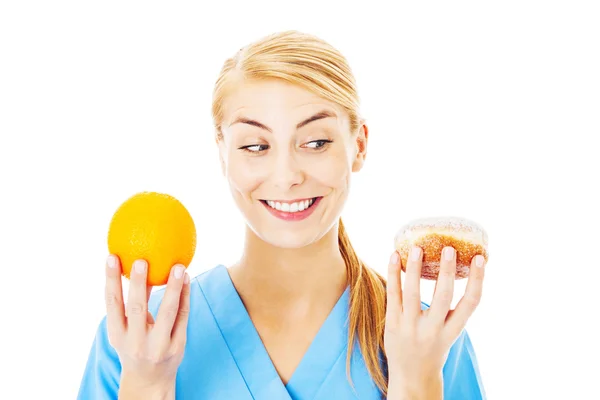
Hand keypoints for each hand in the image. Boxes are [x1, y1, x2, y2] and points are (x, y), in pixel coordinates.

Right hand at [104, 255, 190, 397]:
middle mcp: (136, 341)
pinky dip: (185, 296)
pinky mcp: (178, 345)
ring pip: (167, 313)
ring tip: (178, 267)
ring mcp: (158, 345)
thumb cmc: (135, 345)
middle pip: (137, 309)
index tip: (112, 257)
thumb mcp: (126, 329)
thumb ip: (132, 303)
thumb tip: (137, 264)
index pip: (112, 304)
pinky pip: (183, 316)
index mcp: (117, 334)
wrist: (149, 381)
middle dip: (138, 284)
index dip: (110, 280)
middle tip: (142, 260)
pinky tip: (186, 279)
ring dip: (173, 288)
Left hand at [384, 246, 485, 398]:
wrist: (412, 377)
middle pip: (442, 297)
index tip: (479, 258)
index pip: (471, 303)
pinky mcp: (392, 324)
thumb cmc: (433, 348)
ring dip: (416, 268)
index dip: (477, 280)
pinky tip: (394, 256)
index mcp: (453, 331)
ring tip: (417, 247)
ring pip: (413, 294)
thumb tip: (453, 269)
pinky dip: (394, 274)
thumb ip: (452, 309)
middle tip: (449, 248)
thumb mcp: (449, 332)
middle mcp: (433, 330)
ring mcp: (411, 327)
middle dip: (446, 272)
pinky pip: (393, 295)